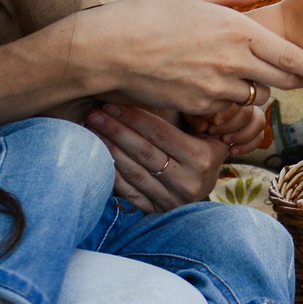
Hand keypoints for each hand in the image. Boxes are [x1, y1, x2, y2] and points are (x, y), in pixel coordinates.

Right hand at [74, 0, 302, 116]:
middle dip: (297, 81)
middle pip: (282, 81)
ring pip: (253, 95)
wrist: (110, 49)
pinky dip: (226, 95)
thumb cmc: (151, 13)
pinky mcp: (199, 105)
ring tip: (237, 69)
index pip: (293, 58)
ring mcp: (216, 88)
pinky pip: (225, 104)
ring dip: (256, 86)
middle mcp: (234, 63)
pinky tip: (207, 78)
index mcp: (239, 31)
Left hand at [88, 102, 227, 211]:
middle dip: (116, 130)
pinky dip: (112, 175)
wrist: (206, 199)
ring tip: (91, 133)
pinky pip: (129, 193)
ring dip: (109, 150)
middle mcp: (186, 181)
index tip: (111, 105)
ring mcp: (170, 199)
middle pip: (144, 151)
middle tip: (93, 115)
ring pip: (133, 172)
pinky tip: (97, 160)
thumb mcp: (211, 138)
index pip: (161, 133)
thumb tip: (163, 91)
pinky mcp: (156, 212)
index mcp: (201, 158)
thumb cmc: (206, 157)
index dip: (134, 117)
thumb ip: (193, 120)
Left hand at [192, 100, 273, 154]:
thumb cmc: (190, 111)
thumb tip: (204, 126)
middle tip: (213, 132)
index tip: (213, 123)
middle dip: (231, 126)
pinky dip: (248, 145)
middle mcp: (243, 98)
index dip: (228, 114)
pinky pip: (260, 136)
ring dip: (242, 135)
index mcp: (229, 89)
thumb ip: (195, 115)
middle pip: (249, 112)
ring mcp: (250, 112)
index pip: (238, 97)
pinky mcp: (253, 127)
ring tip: (224, 141)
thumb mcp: (188, 111)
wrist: (193, 124)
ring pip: (259, 121)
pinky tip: (232, 150)